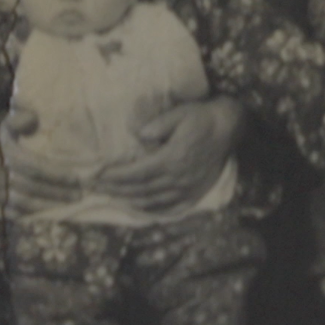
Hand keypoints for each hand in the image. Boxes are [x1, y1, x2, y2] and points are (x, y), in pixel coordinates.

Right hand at [0, 117, 85, 216]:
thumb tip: (33, 117)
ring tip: (67, 204)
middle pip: (34, 187)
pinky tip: (45, 213)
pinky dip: (30, 215)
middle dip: (58, 193)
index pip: (36, 168)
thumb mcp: (2, 124)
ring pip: (25, 203)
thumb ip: (19, 119)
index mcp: (4, 154)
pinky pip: (12, 214)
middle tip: (78, 195)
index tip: (77, 179)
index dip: (57, 175)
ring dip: (48, 205)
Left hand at [91, 96, 243, 212]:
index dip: (116, 176)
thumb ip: (158, 125)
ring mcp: (187, 189)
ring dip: (129, 201)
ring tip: (111, 196)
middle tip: (96, 187)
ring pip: (152, 202)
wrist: (228, 128)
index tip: (98, 175)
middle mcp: (179, 178)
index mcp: (173, 158)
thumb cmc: (201, 117)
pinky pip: (169, 208)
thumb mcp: (179, 114)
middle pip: (140, 190)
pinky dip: (151, 210)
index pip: (137, 173)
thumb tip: (138, 135)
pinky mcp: (194, 194)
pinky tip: (138, 207)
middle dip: (116, 190)